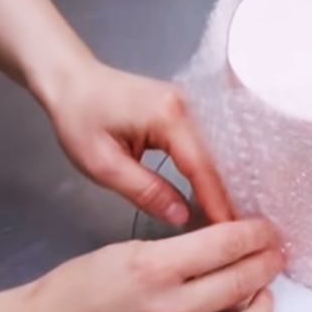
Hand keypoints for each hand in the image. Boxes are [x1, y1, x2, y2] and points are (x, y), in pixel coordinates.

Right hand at [14, 218, 281, 311]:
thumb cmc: (73, 295)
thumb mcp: (123, 254)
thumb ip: (175, 253)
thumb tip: (223, 249)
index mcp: (152, 270)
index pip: (226, 245)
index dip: (256, 235)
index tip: (266, 233)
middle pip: (243, 284)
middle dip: (268, 266)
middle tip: (274, 258)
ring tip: (264, 300)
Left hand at [39, 58, 232, 225]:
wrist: (71, 80)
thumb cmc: (79, 117)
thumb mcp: (103, 164)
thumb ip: (145, 191)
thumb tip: (182, 216)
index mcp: (168, 117)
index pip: (202, 168)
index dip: (217, 203)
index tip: (230, 230)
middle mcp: (187, 106)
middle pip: (217, 161)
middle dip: (228, 197)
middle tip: (239, 232)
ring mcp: (190, 106)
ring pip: (216, 154)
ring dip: (224, 186)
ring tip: (232, 218)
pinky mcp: (186, 111)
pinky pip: (208, 147)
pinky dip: (213, 172)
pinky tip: (217, 195)